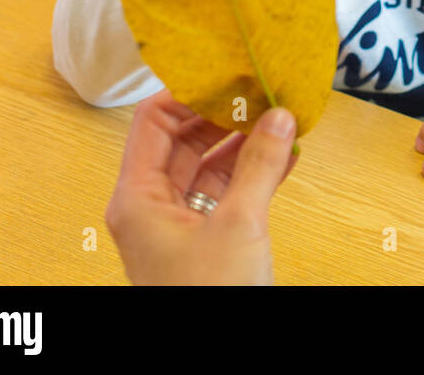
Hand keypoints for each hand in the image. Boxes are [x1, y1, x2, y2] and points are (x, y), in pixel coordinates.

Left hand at [105, 89, 297, 284]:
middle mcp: (151, 205)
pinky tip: (286, 157)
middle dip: (224, 117)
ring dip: (245, 144)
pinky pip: (226, 193)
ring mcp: (178, 223)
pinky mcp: (204, 238)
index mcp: (138, 196)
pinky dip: (253, 174)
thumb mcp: (238, 224)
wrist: (213, 355)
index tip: (227, 76)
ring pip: (208, 167)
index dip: (187, 95)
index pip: (153, 121)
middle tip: (261, 94)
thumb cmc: (208, 294)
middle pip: (182, 140)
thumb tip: (279, 117)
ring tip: (281, 121)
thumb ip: (259, 165)